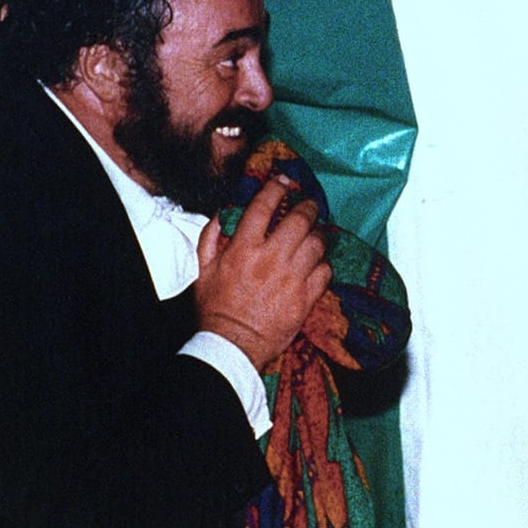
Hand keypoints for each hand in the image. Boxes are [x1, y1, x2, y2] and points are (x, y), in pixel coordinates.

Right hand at [195, 176, 331, 370]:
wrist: (233, 345)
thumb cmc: (216, 309)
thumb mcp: (202, 272)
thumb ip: (209, 240)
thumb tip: (220, 216)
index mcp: (243, 249)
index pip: (264, 206)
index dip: (276, 189)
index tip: (284, 182)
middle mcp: (271, 258)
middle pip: (299, 220)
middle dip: (308, 207)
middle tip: (310, 206)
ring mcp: (292, 278)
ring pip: (317, 243)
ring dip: (319, 235)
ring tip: (316, 234)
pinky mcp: (306, 297)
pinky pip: (325, 272)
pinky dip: (323, 265)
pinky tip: (317, 264)